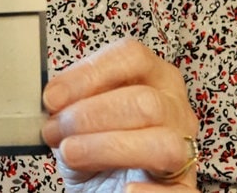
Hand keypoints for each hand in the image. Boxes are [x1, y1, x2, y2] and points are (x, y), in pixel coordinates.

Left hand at [41, 38, 200, 191]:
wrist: (103, 190)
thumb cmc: (95, 150)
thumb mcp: (79, 120)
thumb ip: (70, 104)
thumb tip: (53, 99)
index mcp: (154, 78)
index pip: (132, 56)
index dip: (90, 74)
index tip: (53, 97)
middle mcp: (175, 109)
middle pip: (145, 101)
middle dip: (91, 115)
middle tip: (55, 130)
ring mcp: (184, 150)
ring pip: (162, 144)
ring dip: (108, 148)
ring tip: (72, 154)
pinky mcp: (183, 189)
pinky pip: (179, 192)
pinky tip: (126, 190)